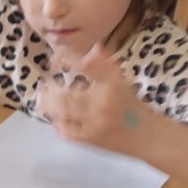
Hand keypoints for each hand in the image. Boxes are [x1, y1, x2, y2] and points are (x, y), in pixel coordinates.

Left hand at [36, 44, 150, 156]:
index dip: (68, 59)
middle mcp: (102, 103)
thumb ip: (105, 66)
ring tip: (42, 99)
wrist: (145, 136)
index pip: (87, 67)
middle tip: (44, 84)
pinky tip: (54, 118)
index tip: (57, 57)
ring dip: (48, 104)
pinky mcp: (89, 140)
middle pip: (67, 94)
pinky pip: (67, 131)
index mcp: (113, 85)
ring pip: (64, 112)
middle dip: (51, 88)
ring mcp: (94, 123)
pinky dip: (58, 123)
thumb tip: (94, 47)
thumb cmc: (131, 106)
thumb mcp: (122, 82)